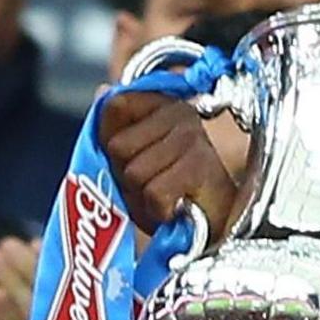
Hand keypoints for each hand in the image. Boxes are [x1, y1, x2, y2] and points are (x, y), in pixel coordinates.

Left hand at [99, 92, 236, 242]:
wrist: (216, 228)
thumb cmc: (175, 194)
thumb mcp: (135, 157)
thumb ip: (116, 126)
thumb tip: (103, 92)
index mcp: (165, 104)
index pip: (115, 107)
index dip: (113, 143)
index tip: (136, 159)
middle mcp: (182, 114)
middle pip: (118, 146)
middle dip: (126, 175)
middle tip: (152, 184)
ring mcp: (193, 139)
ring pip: (134, 173)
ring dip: (142, 196)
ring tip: (165, 197)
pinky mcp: (200, 168)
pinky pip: (154, 193)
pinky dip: (159, 211)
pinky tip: (175, 209)